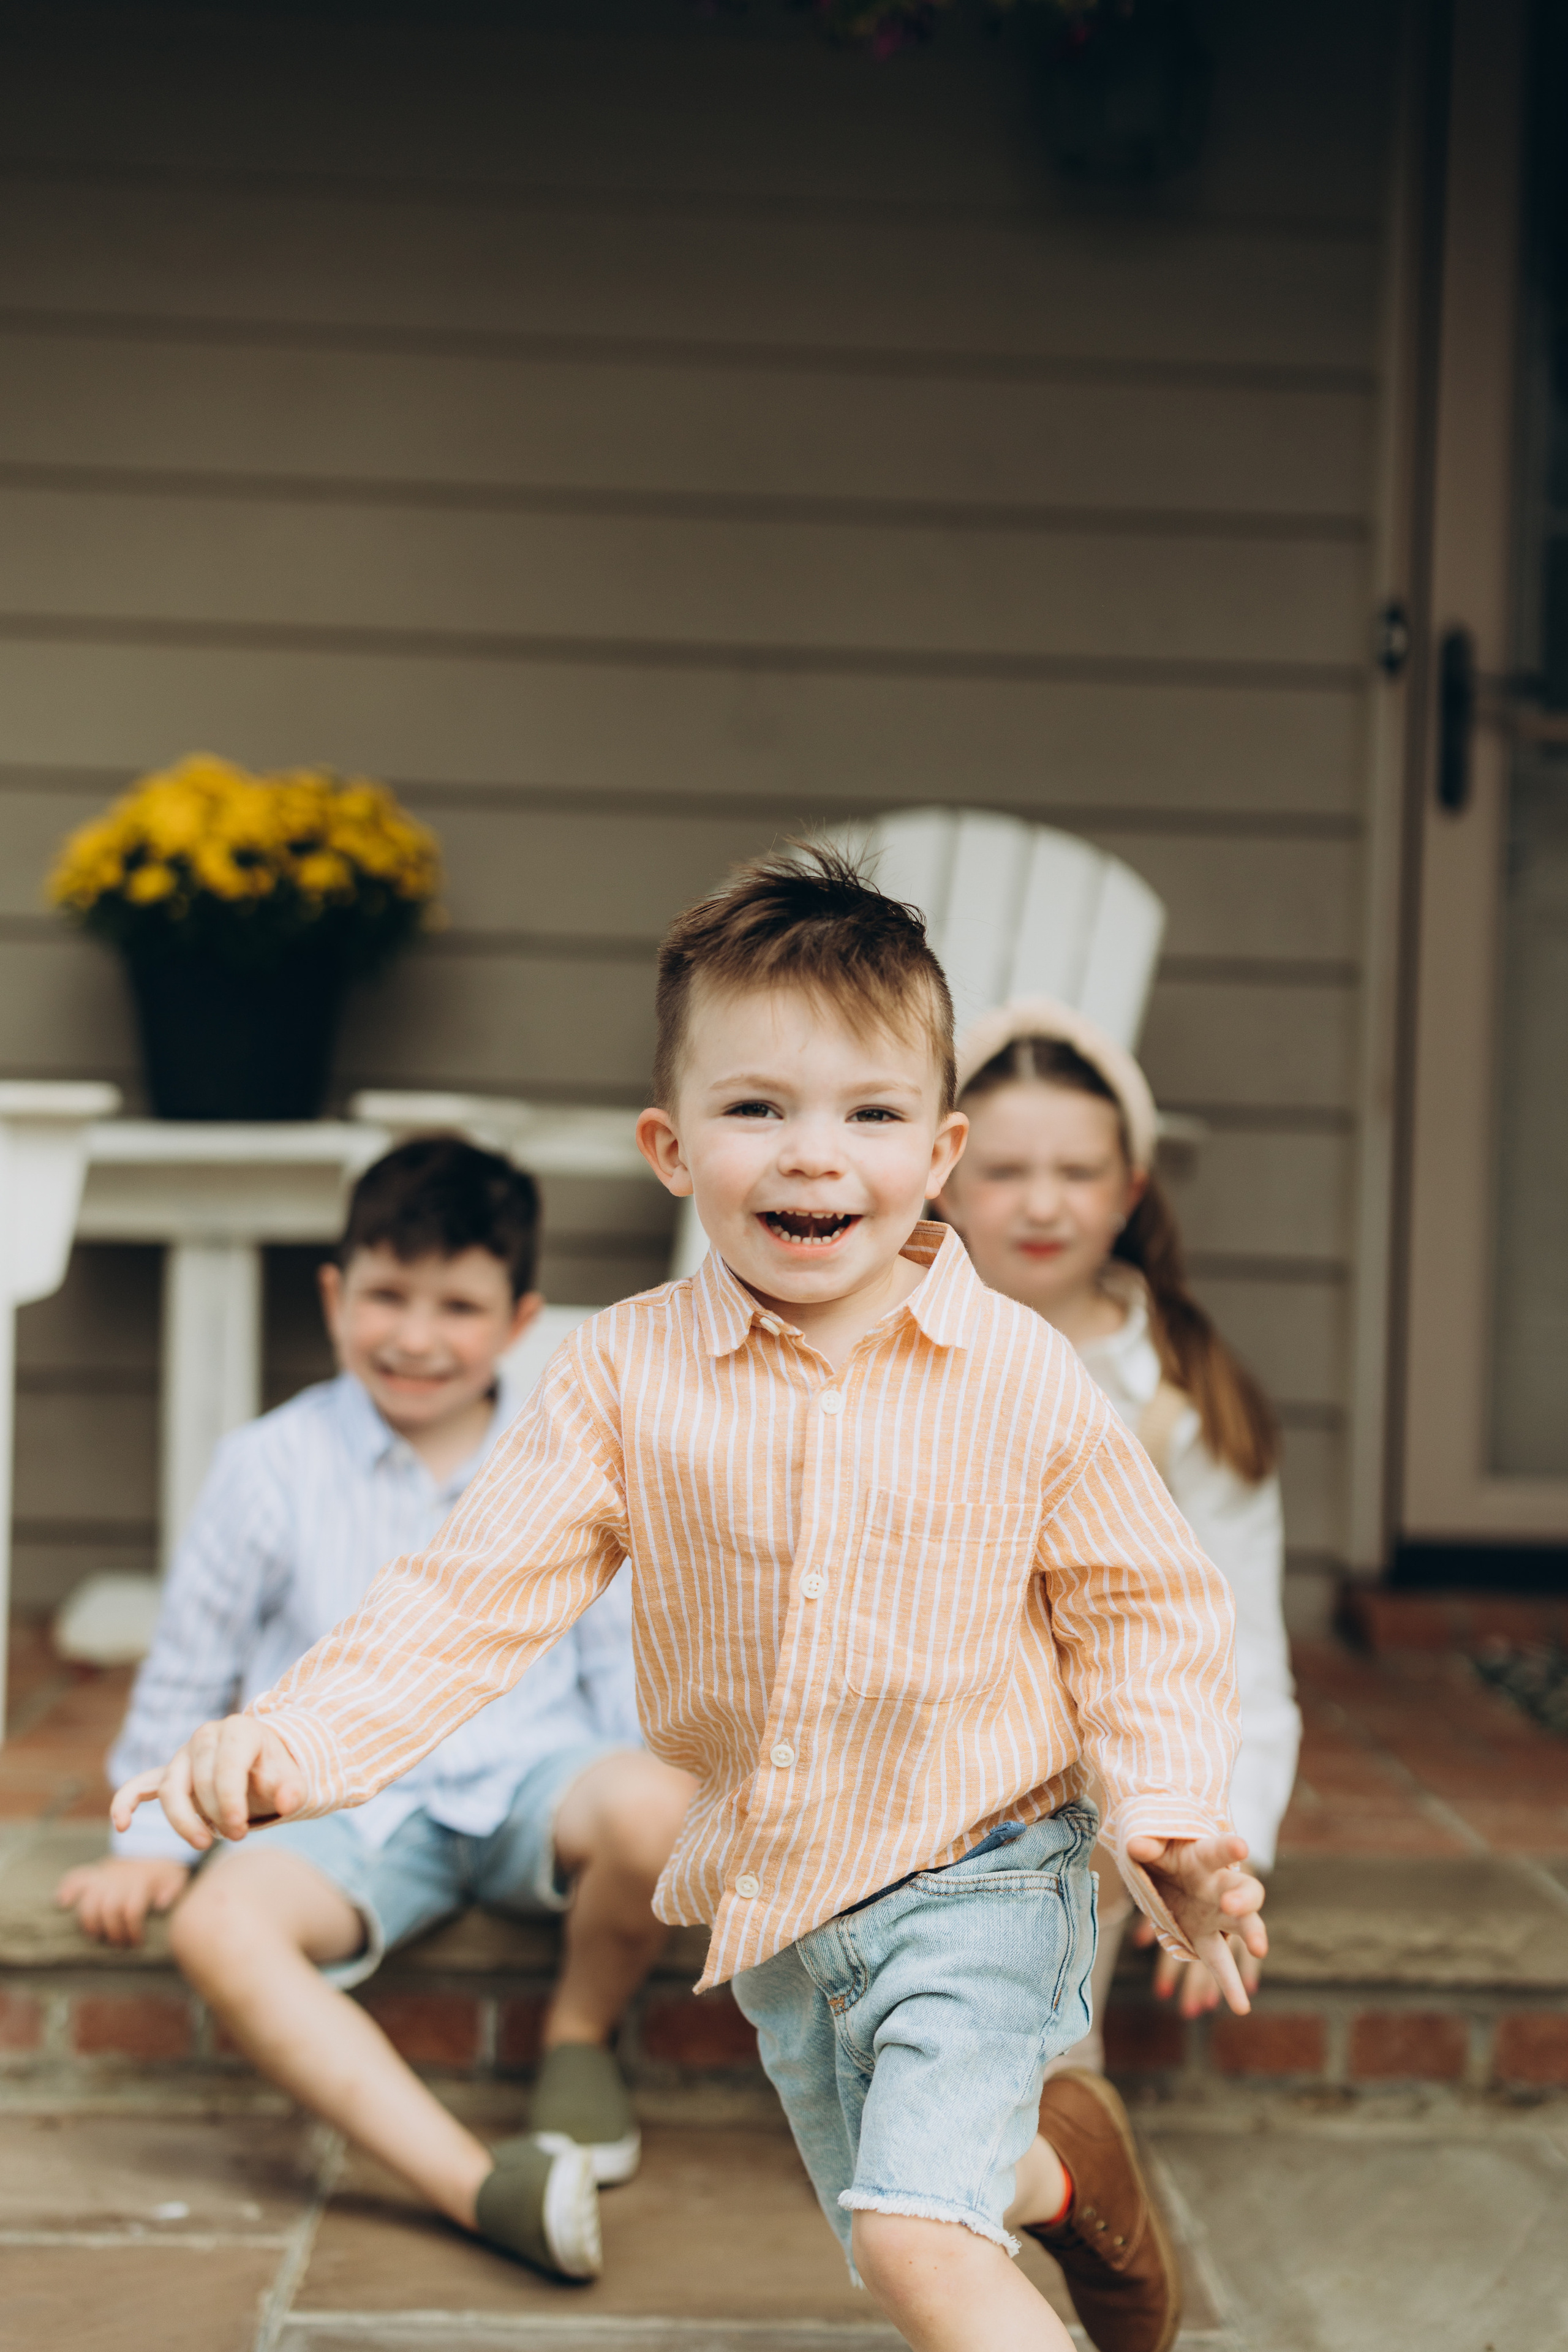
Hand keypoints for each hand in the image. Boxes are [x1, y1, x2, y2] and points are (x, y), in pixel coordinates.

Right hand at [55, 1856, 190, 1947]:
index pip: (131, 1909)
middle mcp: (119, 1876)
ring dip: (91, 1923)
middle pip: (108, 1909)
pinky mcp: (94, 1873)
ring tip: (99, 1937)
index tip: (137, 1943)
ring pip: (88, 1901)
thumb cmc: (165, 1874)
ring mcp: (104, 1874)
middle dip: (113, 1932)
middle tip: (120, 1945)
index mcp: (141, 1879)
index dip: (133, 1930)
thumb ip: (173, 1889)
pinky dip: (66, 1888)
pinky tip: (62, 1902)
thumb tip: (161, 1904)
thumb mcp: (177, 1878)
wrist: (155, 1853)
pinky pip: (75, 1877)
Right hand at [111, 1715, 306, 1850]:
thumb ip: (293, 1791)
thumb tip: (287, 1803)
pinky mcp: (169, 1773)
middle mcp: (207, 1736)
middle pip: (198, 1782)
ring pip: (171, 1790)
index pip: (226, 1767)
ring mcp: (184, 1754)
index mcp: (239, 1730)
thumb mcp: (292, 1779)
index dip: (230, 1802)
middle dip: (216, 1815)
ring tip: (204, 1843)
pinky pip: (140, 1785)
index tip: (240, 1829)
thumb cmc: (275, 1771)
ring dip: (184, 1821)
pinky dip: (127, 1803)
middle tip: (237, 1836)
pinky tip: (123, 1825)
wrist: (262, 1762)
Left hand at [1124, 1831, 1266, 2015]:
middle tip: (1231, 1905)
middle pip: (1245, 1891)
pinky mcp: (1207, 1940)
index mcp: (1206, 1858)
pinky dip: (1231, 1985)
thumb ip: (1148, 1846)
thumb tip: (1136, 1845)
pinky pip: (1222, 1964)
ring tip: (1260, 1950)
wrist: (1169, 1873)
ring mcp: (1219, 1916)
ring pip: (1244, 1926)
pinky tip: (1242, 2008)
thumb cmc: (1167, 1855)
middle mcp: (1221, 1887)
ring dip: (1252, 1935)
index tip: (1240, 1847)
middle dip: (1243, 1899)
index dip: (1229, 1847)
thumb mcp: (1156, 1848)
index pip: (1219, 1850)